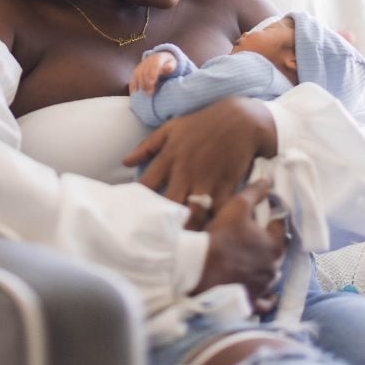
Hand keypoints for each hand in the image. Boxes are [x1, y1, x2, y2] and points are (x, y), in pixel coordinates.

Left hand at [122, 98, 277, 226]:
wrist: (240, 119)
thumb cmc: (202, 123)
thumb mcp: (171, 128)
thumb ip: (147, 146)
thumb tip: (124, 162)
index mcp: (169, 157)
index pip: (146, 185)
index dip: (137, 203)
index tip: (132, 217)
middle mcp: (185, 172)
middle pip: (168, 205)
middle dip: (161, 223)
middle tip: (154, 239)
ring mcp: (206, 180)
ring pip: (192, 214)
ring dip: (187, 229)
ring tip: (179, 245)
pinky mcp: (226, 187)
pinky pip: (217, 212)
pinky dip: (213, 224)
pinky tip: (207, 236)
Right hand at [128, 51, 177, 94]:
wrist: (160, 57)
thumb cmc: (168, 63)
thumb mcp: (172, 63)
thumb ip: (170, 66)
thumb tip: (167, 68)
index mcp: (158, 58)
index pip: (154, 65)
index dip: (152, 74)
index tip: (152, 83)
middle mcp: (148, 61)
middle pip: (145, 71)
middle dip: (146, 83)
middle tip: (149, 93)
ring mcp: (141, 65)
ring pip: (138, 74)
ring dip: (140, 84)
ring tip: (144, 93)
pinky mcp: (137, 70)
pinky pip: (133, 77)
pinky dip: (133, 85)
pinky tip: (134, 92)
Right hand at [190, 181, 285, 313]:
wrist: (200, 271)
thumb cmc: (220, 237)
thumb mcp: (235, 208)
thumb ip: (253, 193)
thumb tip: (267, 181)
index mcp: (274, 245)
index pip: (280, 226)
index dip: (273, 216)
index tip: (266, 211)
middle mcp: (274, 268)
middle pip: (277, 251)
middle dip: (269, 243)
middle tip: (256, 236)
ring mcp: (264, 287)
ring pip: (271, 275)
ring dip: (265, 267)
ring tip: (254, 261)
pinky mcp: (253, 302)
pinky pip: (265, 301)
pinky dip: (265, 296)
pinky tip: (261, 290)